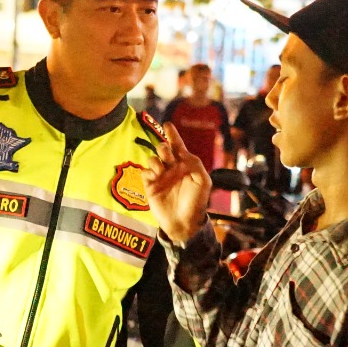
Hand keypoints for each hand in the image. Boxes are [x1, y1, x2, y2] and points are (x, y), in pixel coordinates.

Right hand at [144, 123, 211, 243]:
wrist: (183, 222)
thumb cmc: (196, 202)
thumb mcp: (203, 181)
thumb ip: (195, 164)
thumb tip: (182, 154)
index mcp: (185, 165)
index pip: (178, 146)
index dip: (172, 134)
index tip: (167, 124)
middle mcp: (171, 168)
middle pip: (163, 149)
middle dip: (163, 148)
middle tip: (166, 156)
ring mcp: (160, 176)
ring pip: (152, 158)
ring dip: (156, 160)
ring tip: (161, 171)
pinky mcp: (150, 185)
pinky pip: (144, 171)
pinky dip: (148, 171)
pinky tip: (155, 177)